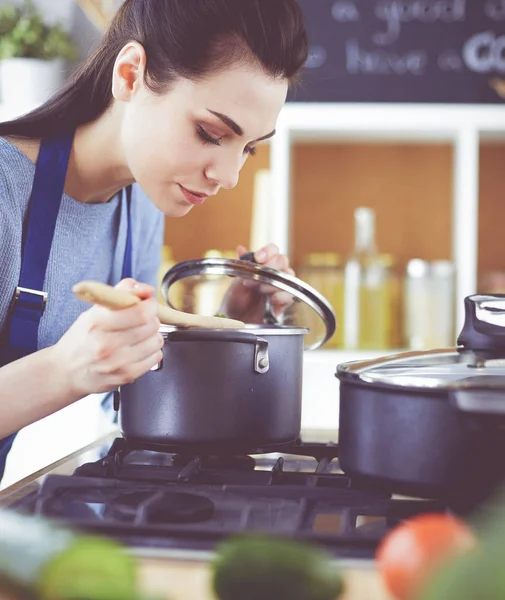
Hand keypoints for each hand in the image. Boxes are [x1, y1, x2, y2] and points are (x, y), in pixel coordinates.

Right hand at [53, 278, 163, 397]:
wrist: (66, 372)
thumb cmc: (81, 339)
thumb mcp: (93, 311)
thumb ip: (119, 294)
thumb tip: (145, 289)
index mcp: (98, 323)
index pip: (140, 312)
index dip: (149, 304)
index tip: (146, 302)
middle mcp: (107, 344)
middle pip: (151, 325)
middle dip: (151, 317)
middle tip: (141, 319)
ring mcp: (118, 362)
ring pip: (156, 340)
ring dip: (152, 335)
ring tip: (137, 335)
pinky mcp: (127, 376)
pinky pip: (156, 357)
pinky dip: (151, 350)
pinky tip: (137, 349)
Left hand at [222, 243, 294, 322]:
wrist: (236, 319)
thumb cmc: (236, 299)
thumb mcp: (235, 281)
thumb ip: (241, 265)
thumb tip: (240, 249)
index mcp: (264, 264)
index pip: (273, 250)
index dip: (267, 251)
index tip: (257, 258)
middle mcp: (276, 272)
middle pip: (282, 260)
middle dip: (267, 268)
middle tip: (251, 279)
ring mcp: (281, 286)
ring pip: (287, 277)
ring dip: (272, 283)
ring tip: (258, 290)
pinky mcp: (284, 302)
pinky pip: (290, 295)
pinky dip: (281, 296)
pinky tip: (272, 300)